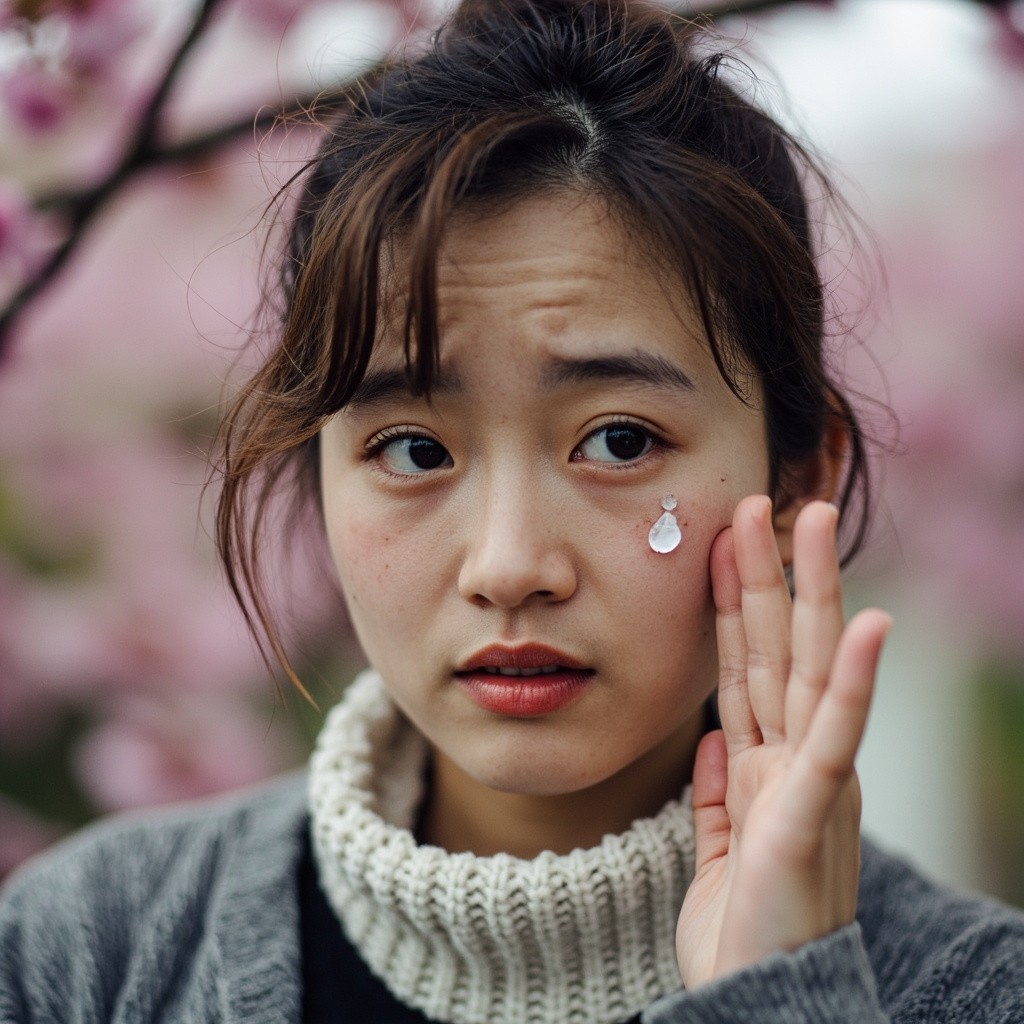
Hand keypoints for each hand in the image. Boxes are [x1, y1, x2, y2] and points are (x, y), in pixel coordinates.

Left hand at [675, 495, 891, 986]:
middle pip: (781, 648)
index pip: (748, 668)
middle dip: (772, 573)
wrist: (756, 1004)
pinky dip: (855, 680)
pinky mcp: (811, 811)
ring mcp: (808, 779)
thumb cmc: (744, 930)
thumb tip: (712, 740)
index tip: (723, 549)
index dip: (736, 607)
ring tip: (812, 522)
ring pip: (808, 667)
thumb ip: (720, 791)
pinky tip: (868, 624)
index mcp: (767, 766)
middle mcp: (793, 760)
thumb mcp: (724, 846)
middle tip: (767, 499)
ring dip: (810, 593)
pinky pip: (835, 736)